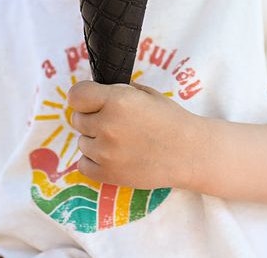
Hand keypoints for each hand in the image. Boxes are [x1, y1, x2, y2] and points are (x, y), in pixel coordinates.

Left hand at [66, 80, 201, 188]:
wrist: (190, 153)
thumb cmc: (170, 119)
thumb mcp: (145, 94)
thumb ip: (117, 91)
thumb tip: (95, 92)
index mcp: (116, 101)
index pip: (76, 95)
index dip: (83, 97)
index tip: (92, 101)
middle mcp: (107, 126)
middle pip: (77, 119)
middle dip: (92, 118)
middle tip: (114, 122)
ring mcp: (105, 153)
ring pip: (82, 142)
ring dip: (95, 140)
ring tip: (121, 141)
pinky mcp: (107, 175)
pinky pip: (83, 164)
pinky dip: (94, 161)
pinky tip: (113, 157)